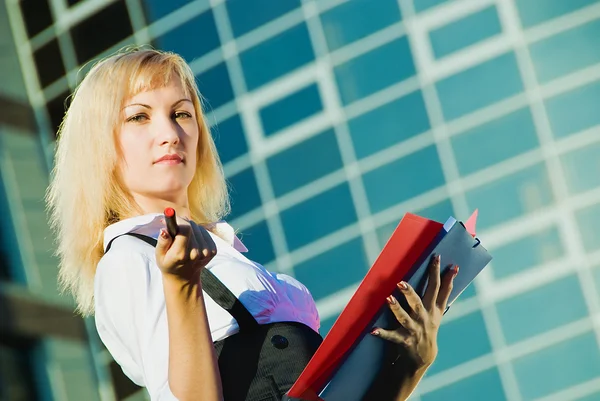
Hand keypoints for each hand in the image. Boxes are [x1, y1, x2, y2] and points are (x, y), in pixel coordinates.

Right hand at [155, 217, 216, 282]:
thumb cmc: (169, 264)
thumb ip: (162, 242)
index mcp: (181, 254)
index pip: (185, 229)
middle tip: (175, 225)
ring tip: (183, 236)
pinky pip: (204, 232)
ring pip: (198, 228)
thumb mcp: (160, 255)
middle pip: (192, 226)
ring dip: (190, 228)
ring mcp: (207, 252)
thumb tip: (164, 229)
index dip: (179, 220)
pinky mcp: (213, 250)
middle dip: (182, 222)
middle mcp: (196, 253)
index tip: (171, 216)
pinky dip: (197, 233)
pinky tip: (192, 240)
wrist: (184, 277)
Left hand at [372, 254, 457, 371]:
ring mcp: (414, 329)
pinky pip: (392, 336)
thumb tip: (454, 267)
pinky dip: (383, 333)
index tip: (436, 257)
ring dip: (396, 309)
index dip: (438, 273)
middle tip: (401, 282)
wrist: (424, 356)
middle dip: (410, 293)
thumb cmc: (429, 325)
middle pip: (417, 303)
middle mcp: (425, 318)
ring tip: (388, 299)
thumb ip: (445, 290)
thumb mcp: (438, 309)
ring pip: (404, 318)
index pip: (438, 288)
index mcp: (434, 309)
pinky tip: (373, 330)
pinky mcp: (404, 339)